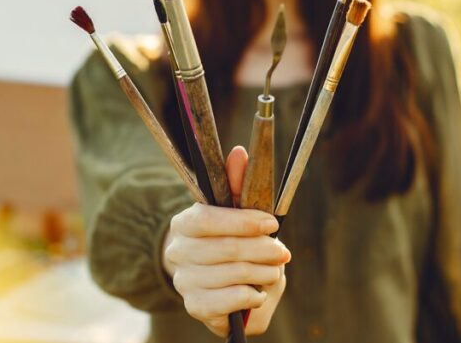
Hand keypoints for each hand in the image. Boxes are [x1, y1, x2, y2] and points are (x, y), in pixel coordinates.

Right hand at [162, 146, 289, 335]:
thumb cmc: (233, 245)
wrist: (222, 287)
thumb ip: (238, 186)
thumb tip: (239, 152)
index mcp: (184, 223)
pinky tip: (258, 292)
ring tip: (273, 271)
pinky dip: (251, 296)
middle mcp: (177, 252)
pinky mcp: (195, 307)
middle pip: (225, 248)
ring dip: (262, 273)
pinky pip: (229, 301)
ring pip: (231, 275)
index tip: (273, 223)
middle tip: (283, 252)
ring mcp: (184, 282)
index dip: (243, 221)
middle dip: (262, 250)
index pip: (207, 219)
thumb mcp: (239, 215)